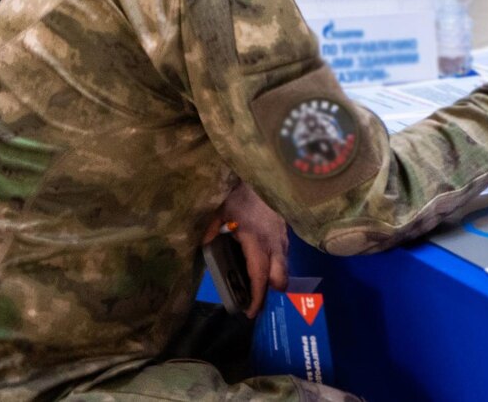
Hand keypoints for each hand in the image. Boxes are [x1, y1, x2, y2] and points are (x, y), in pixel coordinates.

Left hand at [203, 182, 288, 318]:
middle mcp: (274, 244)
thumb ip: (210, 231)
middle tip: (254, 299)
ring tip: (257, 282)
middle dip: (270, 292)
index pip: (259, 276)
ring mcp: (283, 238)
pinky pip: (284, 255)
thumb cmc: (241, 194)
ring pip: (284, 267)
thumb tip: (202, 248)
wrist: (265, 174)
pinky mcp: (286, 231)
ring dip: (273, 278)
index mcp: (257, 242)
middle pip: (280, 278)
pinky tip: (262, 258)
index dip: (256, 297)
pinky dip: (275, 263)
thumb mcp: (219, 211)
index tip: (250, 312)